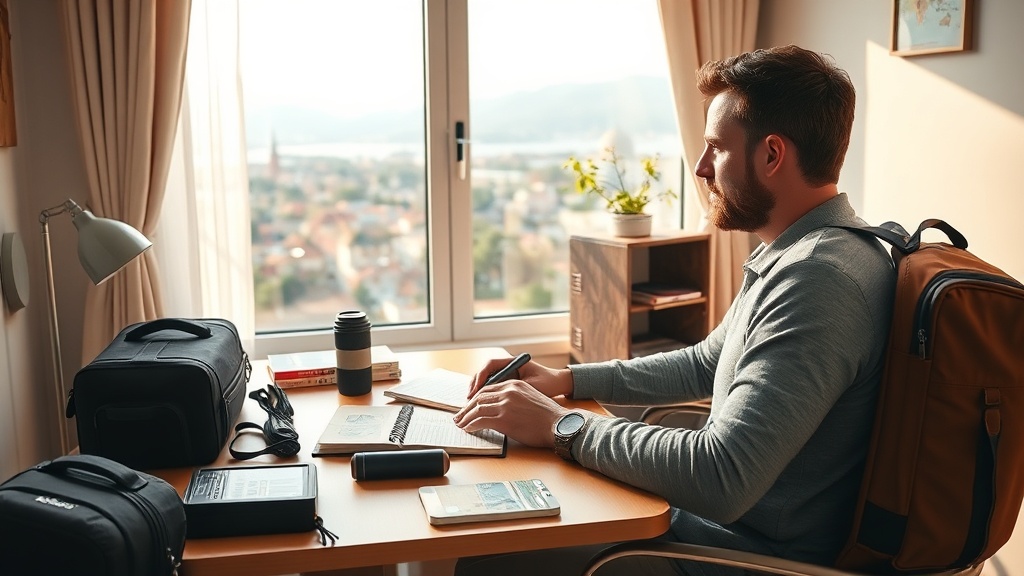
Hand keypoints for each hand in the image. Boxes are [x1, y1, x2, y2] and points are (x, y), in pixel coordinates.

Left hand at [454, 380, 570, 447]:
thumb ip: (513, 399)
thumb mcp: (530, 398)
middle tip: (459, 416)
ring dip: (465, 418)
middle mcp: (508, 391)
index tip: (469, 407)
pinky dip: (471, 425)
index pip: (487, 388)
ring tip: (460, 424)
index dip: (475, 398)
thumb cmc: (548, 417)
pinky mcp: (503, 419)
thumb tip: (499, 409)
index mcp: (514, 384)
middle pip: (479, 398)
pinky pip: (480, 421)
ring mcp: (505, 405)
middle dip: (466, 408)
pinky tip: (468, 429)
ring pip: (477, 409)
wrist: (559, 425)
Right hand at [467, 357, 573, 398]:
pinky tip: (482, 406)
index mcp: (513, 362)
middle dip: (475, 385)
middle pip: (485, 373)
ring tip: (472, 403)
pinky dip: (486, 396)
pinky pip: (493, 388)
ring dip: (478, 392)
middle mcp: (508, 367)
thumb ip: (515, 388)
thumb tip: (497, 395)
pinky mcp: (508, 384)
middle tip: (469, 398)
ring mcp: (507, 375)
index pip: (490, 364)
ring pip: (487, 381)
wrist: (559, 385)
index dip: (480, 376)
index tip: (476, 389)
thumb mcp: (532, 385)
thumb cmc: (548, 382)